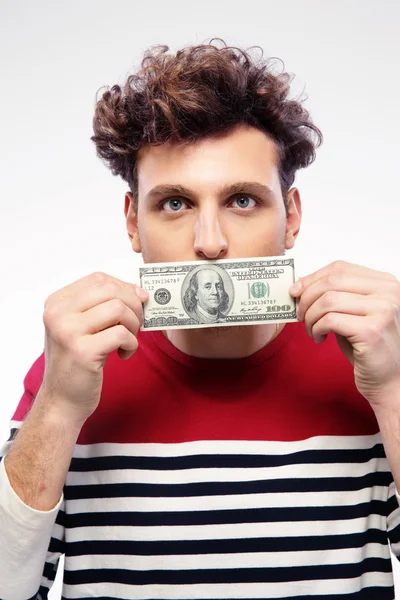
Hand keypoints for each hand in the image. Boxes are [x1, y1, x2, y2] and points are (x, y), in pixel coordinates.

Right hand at [39, 271, 148, 424]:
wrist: (62, 400)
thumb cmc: (77, 362)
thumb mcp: (81, 327)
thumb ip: (101, 306)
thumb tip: (138, 291)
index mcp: (56, 303)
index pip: (99, 279)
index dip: (124, 288)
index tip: (137, 302)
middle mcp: (57, 313)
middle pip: (110, 289)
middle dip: (133, 304)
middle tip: (136, 323)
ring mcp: (67, 332)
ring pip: (118, 308)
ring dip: (133, 324)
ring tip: (128, 339)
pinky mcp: (82, 352)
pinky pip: (121, 334)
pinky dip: (131, 344)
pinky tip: (123, 354)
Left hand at [289, 260, 399, 407]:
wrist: (390, 380)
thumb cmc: (368, 347)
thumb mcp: (353, 313)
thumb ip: (336, 295)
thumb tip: (300, 285)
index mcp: (384, 283)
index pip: (340, 267)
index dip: (312, 278)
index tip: (296, 291)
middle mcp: (388, 292)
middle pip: (332, 281)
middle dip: (307, 297)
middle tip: (300, 314)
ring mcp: (383, 310)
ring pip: (328, 300)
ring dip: (311, 316)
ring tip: (311, 330)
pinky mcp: (372, 331)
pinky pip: (330, 320)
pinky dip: (317, 328)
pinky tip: (320, 338)